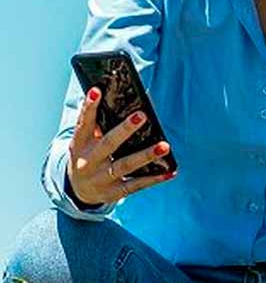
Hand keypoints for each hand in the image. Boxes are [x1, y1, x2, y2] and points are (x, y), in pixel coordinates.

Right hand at [67, 87, 174, 205]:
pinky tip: (170, 171)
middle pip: (108, 144)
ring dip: (146, 155)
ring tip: (165, 146)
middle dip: (125, 130)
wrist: (78, 191)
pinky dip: (154, 178)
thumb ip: (101, 124)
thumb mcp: (87, 142)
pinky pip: (137, 184)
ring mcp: (100, 178)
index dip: (89, 107)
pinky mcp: (114, 192)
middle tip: (142, 115)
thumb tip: (130, 100)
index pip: (83, 123)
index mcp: (79, 145)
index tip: (96, 91)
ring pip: (125, 165)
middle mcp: (88, 162)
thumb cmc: (89, 155)